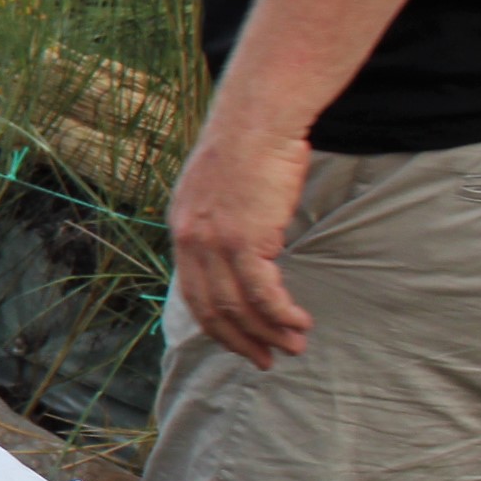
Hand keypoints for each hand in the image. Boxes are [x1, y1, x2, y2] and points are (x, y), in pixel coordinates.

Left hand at [167, 112, 317, 367]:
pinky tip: (299, 322)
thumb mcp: (220, 190)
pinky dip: (281, 314)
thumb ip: (222, 222)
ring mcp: (213, 242)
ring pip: (238, 306)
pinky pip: (262, 292)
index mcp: (181, 230)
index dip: (217, 325)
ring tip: (294, 346)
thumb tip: (244, 246)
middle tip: (266, 360)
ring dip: (268, 332)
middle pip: (212, 309)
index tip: (238, 342)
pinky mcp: (243, 239)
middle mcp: (189, 240)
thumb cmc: (249, 149)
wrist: (257, 121)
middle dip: (240, 340)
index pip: (193, 293)